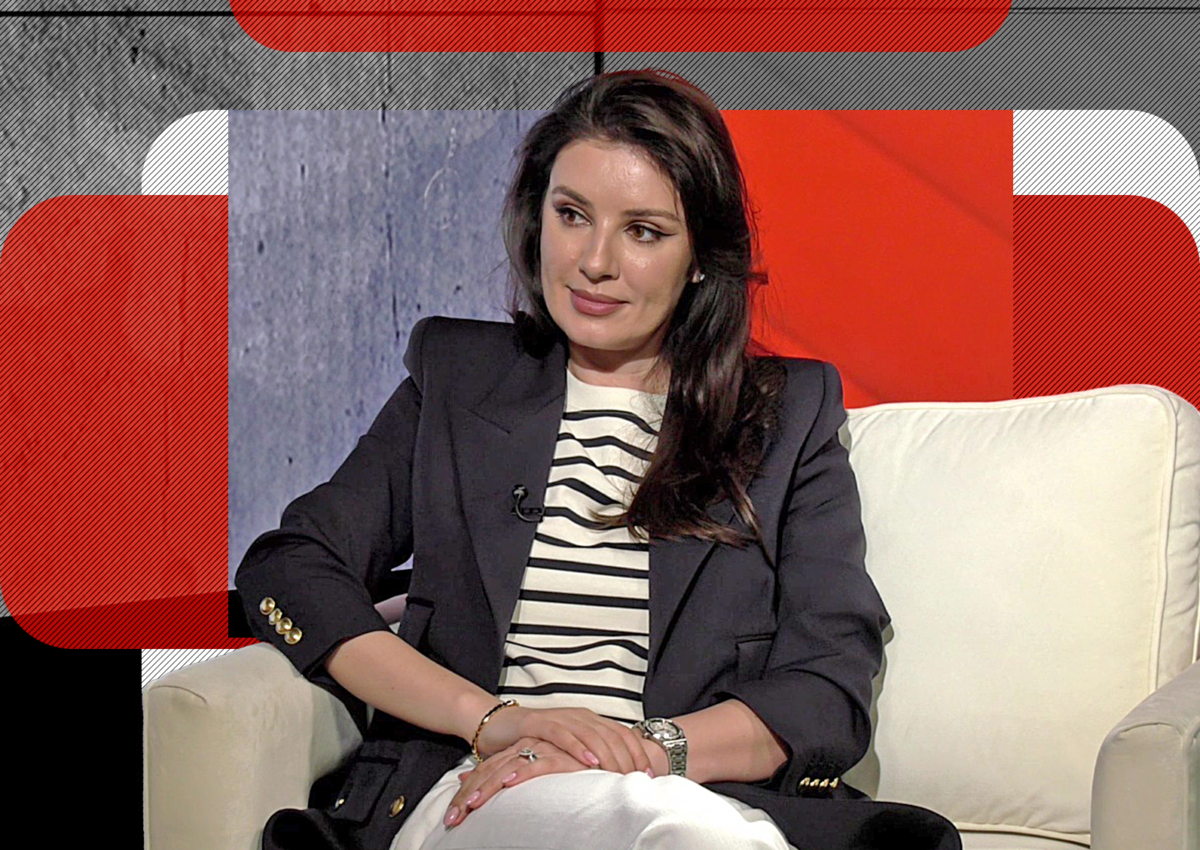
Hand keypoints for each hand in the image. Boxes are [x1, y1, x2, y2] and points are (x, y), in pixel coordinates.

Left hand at [443, 737, 597, 828]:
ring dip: (488, 787)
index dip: (467, 792)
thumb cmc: (570, 769)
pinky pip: (539, 764)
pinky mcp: (562, 755)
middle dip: (469, 794)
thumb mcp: (536, 772)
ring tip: (472, 805)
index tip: (451, 817)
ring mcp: (544, 749)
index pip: (486, 772)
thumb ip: (513, 776)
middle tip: (453, 819)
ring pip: (508, 768)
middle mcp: (528, 748)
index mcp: (519, 752)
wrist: (601, 753)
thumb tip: (475, 782)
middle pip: (490, 770)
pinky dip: (523, 773)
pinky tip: (510, 783)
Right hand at [476, 705, 654, 776]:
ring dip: (608, 755)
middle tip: (639, 779)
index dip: (638, 753)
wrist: (501, 726)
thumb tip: (618, 779)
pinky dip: (578, 747)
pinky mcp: (539, 723)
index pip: (622, 735)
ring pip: (591, 734)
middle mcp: (579, 716)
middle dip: (628, 757)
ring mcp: (560, 717)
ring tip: (620, 773)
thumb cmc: (539, 743)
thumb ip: (592, 758)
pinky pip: (562, 734)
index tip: (651, 774)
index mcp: (591, 720)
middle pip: (611, 735)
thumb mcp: (571, 751)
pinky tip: (589, 761)